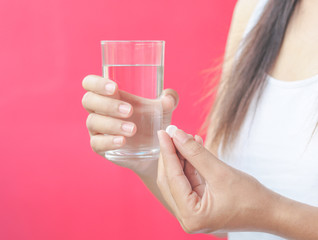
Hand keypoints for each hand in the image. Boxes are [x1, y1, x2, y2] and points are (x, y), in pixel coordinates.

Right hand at [81, 75, 178, 172]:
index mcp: (109, 95)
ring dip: (112, 124)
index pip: (90, 83)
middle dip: (108, 104)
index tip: (115, 88)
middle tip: (130, 111)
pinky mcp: (99, 146)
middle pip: (89, 100)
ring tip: (133, 130)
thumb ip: (169, 99)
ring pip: (93, 122)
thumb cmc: (154, 122)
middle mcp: (99, 110)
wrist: (155, 150)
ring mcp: (98, 129)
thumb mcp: (163, 109)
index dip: (97, 83)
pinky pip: (96, 143)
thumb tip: (168, 97)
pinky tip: (122, 141)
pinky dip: (109, 141)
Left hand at [157, 128, 277, 233]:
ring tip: (185, 137)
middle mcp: (187, 218)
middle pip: (171, 180)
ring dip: (181, 157)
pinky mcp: (199, 206)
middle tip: (172, 133)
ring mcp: (192, 213)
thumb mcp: (220, 172)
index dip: (167, 152)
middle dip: (172, 154)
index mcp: (191, 216)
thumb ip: (195, 153)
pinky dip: (190, 165)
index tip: (163, 132)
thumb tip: (176, 135)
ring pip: (179, 179)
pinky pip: (189, 181)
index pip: (172, 178)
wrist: (271, 212)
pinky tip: (193, 147)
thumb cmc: (251, 198)